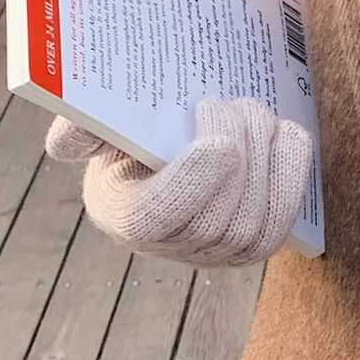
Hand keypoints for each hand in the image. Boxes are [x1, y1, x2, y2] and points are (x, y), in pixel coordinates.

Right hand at [44, 96, 312, 267]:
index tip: (218, 142)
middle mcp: (170, 247)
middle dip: (238, 156)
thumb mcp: (98, 120)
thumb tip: (68, 141)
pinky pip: (283, 221)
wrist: (172, 145)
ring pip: (256, 223)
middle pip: (218, 221)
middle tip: (238, 104)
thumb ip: (80, 124)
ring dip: (265, 159)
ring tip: (256, 113)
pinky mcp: (255, 247)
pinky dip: (291, 174)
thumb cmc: (132, 130)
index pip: (157, 218)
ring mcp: (217, 255)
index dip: (192, 185)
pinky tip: (284, 135)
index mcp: (124, 214)